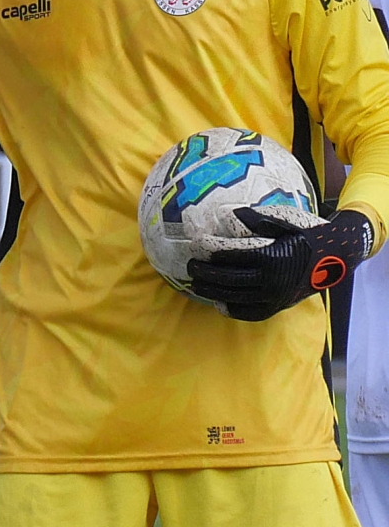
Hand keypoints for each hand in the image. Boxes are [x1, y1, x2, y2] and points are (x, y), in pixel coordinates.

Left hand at [186, 206, 373, 321]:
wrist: (336, 257)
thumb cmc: (308, 234)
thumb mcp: (285, 221)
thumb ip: (258, 220)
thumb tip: (233, 214)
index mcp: (272, 258)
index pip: (233, 257)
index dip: (213, 252)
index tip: (197, 246)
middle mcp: (272, 281)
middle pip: (230, 280)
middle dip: (207, 274)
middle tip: (190, 266)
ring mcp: (276, 297)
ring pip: (237, 298)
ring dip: (213, 292)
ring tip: (196, 285)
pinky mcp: (280, 305)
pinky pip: (253, 313)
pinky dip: (235, 310)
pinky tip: (220, 304)